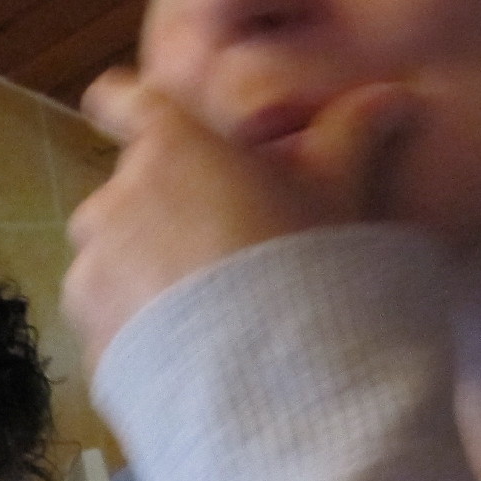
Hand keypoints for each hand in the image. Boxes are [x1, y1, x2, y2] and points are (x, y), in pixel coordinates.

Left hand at [63, 69, 417, 369]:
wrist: (274, 384)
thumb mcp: (339, 195)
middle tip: (218, 248)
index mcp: (170, 148)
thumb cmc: (307, 267)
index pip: (125, 100)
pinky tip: (186, 347)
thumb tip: (394, 96)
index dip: (123, 104)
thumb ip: (352, 135)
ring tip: (204, 309)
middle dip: (162, 210)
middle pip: (129, 189)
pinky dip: (134, 323)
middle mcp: (115, 198)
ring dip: (142, 269)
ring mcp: (92, 267)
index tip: (123, 111)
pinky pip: (107, 314)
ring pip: (112, 254)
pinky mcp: (87, 330)